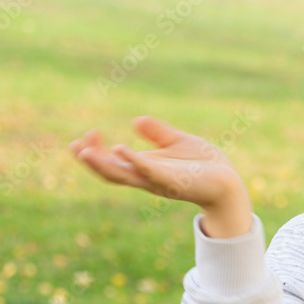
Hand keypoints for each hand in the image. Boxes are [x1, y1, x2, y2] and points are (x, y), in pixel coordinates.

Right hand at [68, 116, 251, 236]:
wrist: (229, 183)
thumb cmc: (204, 165)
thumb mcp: (177, 142)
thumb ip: (157, 133)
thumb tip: (136, 120)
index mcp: (145, 168)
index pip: (111, 162)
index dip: (96, 151)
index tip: (89, 134)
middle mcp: (146, 177)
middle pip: (109, 172)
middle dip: (90, 160)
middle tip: (75, 146)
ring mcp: (158, 180)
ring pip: (123, 176)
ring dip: (102, 164)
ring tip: (84, 151)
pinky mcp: (173, 180)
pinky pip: (149, 172)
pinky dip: (134, 161)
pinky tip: (121, 148)